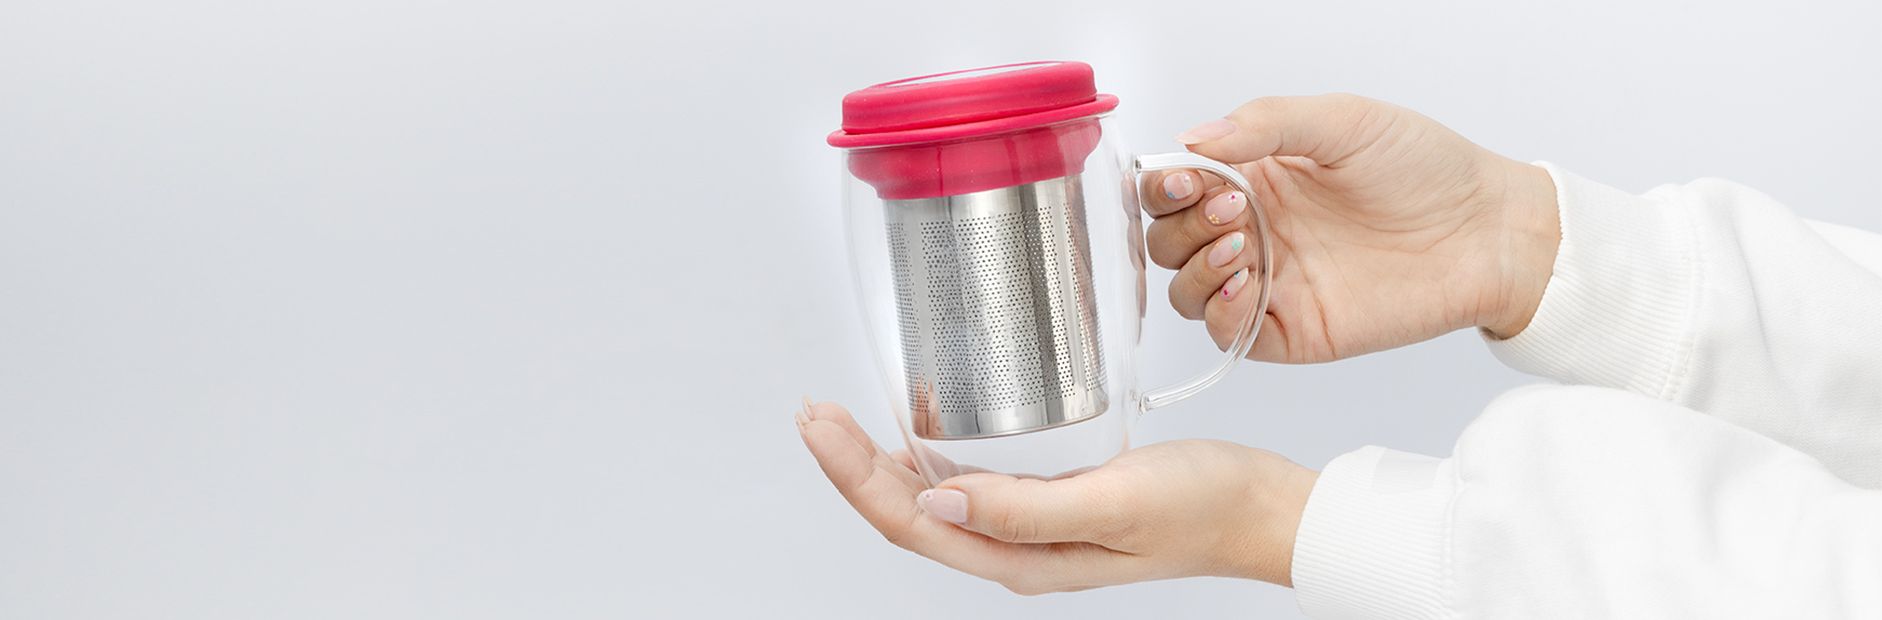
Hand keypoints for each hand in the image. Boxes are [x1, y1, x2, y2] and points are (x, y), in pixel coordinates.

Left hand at [796, 400, 1316, 593]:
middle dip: (851, 464)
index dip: (854, 476)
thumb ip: (1027, 510)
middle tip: (814, 410)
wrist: (1262, 508)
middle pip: (906, 514)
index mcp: (1019, 559)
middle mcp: (1014, 550)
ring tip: (842, 416)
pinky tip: (919, 426)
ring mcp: (1029, 528)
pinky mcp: (1049, 499)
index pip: (909, 524)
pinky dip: (927, 455)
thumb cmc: (1204, 505)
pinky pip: (967, 483)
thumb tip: (936, 504)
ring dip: (879, 460)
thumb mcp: (1116, 500)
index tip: (821, 425)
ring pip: (929, 500)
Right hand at [1144, 94, 1560, 361]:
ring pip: (1186, 292)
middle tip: (1232, 209)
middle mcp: (1254, 231)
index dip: (1164, 186)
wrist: (1489, 231)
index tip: (1186, 179)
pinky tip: (1247, 287)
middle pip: (1168, 242)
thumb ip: (1263, 124)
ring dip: (1196, 270)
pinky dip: (1221, 314)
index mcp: (1256, 178)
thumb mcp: (1342, 121)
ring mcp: (1270, 284)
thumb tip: (1190, 139)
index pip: (1176, 187)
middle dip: (1181, 226)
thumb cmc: (1427, 167)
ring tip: (1242, 247)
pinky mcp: (1291, 330)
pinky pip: (1228, 336)